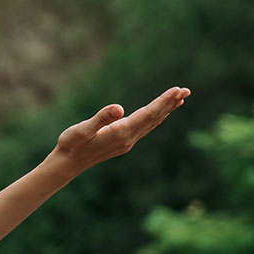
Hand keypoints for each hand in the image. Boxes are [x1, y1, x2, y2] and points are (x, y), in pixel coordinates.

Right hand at [51, 86, 190, 171]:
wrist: (67, 164)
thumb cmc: (71, 144)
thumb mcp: (81, 130)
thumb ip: (101, 118)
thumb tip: (119, 108)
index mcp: (121, 133)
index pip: (148, 114)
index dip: (163, 102)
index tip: (177, 90)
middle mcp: (128, 139)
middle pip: (154, 118)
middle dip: (170, 104)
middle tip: (186, 90)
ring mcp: (127, 142)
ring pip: (152, 123)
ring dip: (166, 110)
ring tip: (179, 99)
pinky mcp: (123, 143)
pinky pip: (145, 128)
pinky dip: (156, 118)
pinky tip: (159, 114)